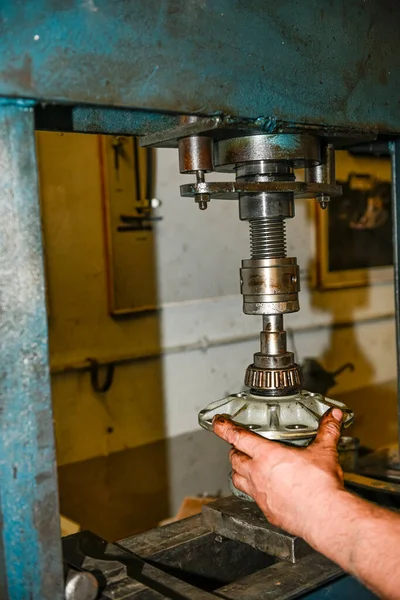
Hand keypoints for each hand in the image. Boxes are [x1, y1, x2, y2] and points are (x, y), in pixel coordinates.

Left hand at [213, 408, 344, 539]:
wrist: (324, 517)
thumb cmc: (320, 486)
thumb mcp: (324, 452)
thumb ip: (327, 431)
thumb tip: (332, 417)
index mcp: (267, 455)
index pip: (238, 436)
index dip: (224, 428)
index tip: (218, 423)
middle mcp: (258, 474)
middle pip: (235, 458)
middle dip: (235, 449)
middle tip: (239, 445)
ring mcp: (260, 494)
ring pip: (237, 479)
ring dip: (238, 471)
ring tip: (245, 466)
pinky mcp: (267, 511)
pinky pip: (252, 498)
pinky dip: (252, 491)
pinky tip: (263, 490)